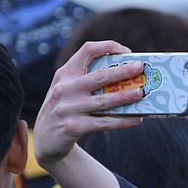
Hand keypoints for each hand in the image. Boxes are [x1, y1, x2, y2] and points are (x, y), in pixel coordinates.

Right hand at [33, 40, 144, 170]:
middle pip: (99, 76)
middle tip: (141, 68)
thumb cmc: (65, 110)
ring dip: (125, 97)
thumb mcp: (67, 90)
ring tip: (142, 93)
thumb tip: (125, 76)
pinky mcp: (72, 127)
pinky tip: (137, 119)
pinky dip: (122, 121)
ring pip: (103, 101)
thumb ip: (87, 80)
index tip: (126, 52)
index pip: (87, 51)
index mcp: (65, 74)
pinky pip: (103, 123)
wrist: (45, 140)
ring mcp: (68, 108)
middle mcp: (65, 88)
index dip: (108, 47)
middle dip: (123, 71)